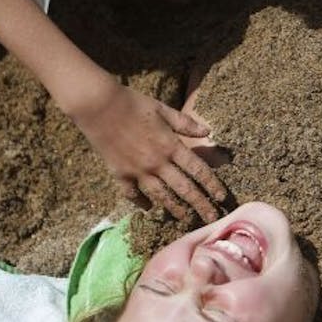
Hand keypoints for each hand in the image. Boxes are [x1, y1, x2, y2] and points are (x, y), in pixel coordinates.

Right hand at [63, 76, 227, 222]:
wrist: (98, 105)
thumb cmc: (133, 103)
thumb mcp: (163, 109)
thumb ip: (185, 123)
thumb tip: (208, 132)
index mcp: (171, 145)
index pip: (198, 170)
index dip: (212, 185)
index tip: (222, 197)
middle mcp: (157, 162)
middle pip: (184, 189)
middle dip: (201, 205)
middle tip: (212, 219)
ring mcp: (138, 171)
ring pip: (161, 196)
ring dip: (175, 209)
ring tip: (185, 218)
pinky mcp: (120, 174)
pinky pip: (132, 194)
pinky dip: (140, 202)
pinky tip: (147, 208)